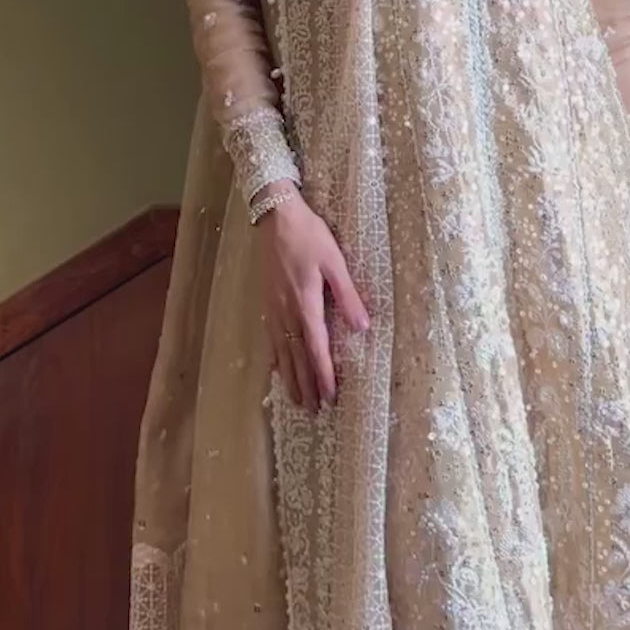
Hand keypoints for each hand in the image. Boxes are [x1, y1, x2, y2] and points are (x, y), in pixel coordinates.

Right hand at [253, 183, 370, 411]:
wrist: (275, 217)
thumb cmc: (309, 235)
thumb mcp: (334, 260)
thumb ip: (347, 294)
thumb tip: (362, 327)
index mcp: (306, 303)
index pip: (316, 348)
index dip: (324, 374)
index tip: (330, 396)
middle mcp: (287, 312)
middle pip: (297, 357)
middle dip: (306, 385)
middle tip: (313, 411)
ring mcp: (273, 308)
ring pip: (281, 351)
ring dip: (290, 378)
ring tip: (295, 400)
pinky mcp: (266, 302)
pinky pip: (270, 338)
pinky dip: (275, 358)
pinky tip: (276, 368)